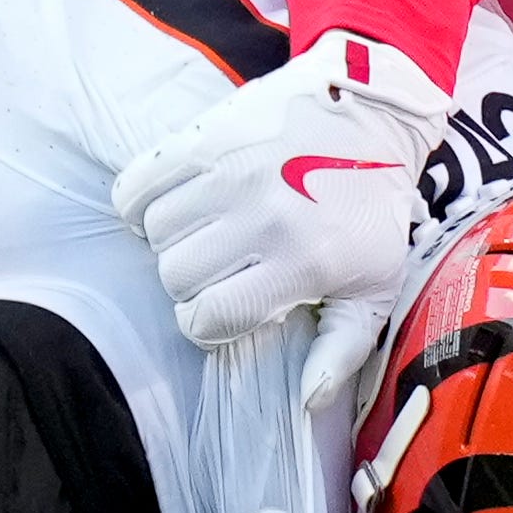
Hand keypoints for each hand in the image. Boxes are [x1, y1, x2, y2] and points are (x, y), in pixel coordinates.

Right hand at [110, 30, 450, 408]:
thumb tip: (307, 398)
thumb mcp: (374, 286)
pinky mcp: (205, 136)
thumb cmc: (370, 210)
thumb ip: (341, 348)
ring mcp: (230, 173)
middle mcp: (262, 218)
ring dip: (171, 242)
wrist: (370, 115)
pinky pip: (139, 185)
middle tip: (220, 269)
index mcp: (302, 262)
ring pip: (156, 233)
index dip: (209, 324)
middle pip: (177, 277)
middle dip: (192, 284)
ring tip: (203, 234)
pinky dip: (141, 203)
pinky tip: (170, 206)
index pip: (210, 317)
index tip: (227, 309)